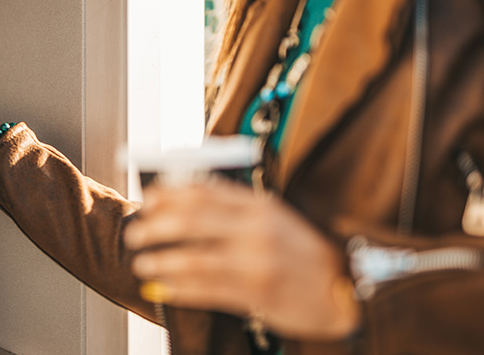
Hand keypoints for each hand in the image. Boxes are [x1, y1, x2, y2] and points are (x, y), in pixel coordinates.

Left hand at [123, 181, 359, 339]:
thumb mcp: (274, 220)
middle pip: (192, 220)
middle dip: (156, 226)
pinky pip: (207, 290)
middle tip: (136, 233)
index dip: (169, 194)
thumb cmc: (305, 254)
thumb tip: (186, 204)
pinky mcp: (258, 292)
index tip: (148, 198)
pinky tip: (162, 289)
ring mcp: (257, 261)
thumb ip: (236, 210)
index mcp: (260, 205)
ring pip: (194, 258)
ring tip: (142, 264)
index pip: (204, 191)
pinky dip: (179, 289)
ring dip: (161, 261)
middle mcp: (256, 228)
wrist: (347, 289)